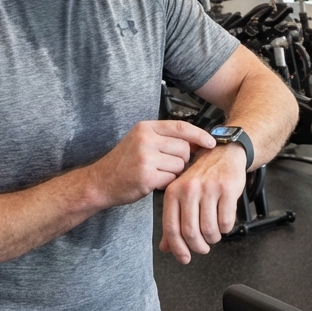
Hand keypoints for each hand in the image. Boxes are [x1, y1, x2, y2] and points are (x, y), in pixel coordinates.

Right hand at [90, 120, 215, 207]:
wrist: (100, 182)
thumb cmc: (123, 163)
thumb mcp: (141, 141)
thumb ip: (165, 138)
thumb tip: (197, 142)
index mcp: (145, 127)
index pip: (181, 127)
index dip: (200, 135)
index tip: (211, 143)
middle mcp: (145, 139)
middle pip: (184, 148)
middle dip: (181, 159)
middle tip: (166, 165)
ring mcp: (145, 158)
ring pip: (180, 165)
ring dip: (174, 172)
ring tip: (157, 173)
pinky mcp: (147, 176)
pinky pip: (171, 179)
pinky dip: (166, 183)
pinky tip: (152, 181)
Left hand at [159, 144, 246, 263]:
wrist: (223, 154)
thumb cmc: (201, 177)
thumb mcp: (181, 195)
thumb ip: (173, 221)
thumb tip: (166, 248)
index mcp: (173, 192)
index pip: (171, 228)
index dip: (178, 248)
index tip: (184, 258)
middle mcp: (189, 189)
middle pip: (191, 232)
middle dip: (198, 246)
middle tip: (203, 248)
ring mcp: (209, 189)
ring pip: (210, 229)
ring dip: (213, 238)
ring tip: (214, 233)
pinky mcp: (227, 189)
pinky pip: (226, 221)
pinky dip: (225, 228)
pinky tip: (224, 221)